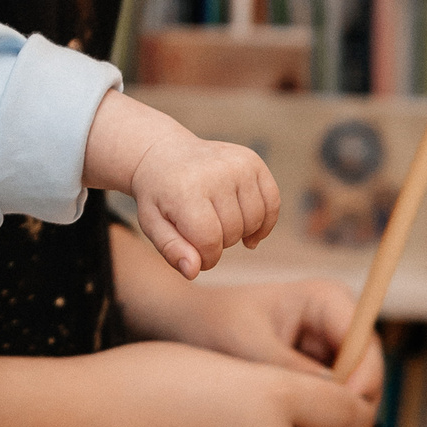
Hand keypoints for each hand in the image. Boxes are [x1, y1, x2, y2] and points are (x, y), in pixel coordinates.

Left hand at [85, 92, 279, 276]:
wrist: (165, 155)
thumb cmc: (159, 196)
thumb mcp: (153, 224)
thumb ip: (172, 249)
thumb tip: (193, 271)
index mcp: (186, 190)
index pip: (210, 240)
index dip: (206, 258)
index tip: (196, 255)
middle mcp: (215, 173)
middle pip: (233, 231)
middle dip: (220, 243)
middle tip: (202, 233)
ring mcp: (238, 165)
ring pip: (255, 220)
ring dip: (240, 232)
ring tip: (220, 225)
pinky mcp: (253, 161)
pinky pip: (273, 203)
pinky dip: (264, 222)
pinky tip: (250, 231)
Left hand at [111, 238, 386, 410]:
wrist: (179, 328)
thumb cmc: (208, 324)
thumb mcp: (245, 345)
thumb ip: (288, 371)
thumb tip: (334, 409)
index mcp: (328, 300)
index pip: (365, 350)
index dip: (356, 391)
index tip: (328, 425)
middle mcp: (338, 327)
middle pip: (367, 382)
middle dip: (350, 420)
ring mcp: (331, 356)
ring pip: (353, 405)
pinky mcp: (317, 383)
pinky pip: (332, 415)